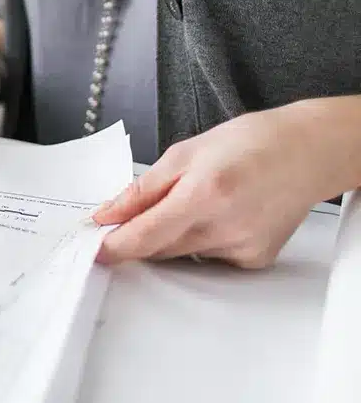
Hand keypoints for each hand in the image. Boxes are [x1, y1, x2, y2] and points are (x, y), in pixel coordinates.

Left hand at [94, 101, 359, 268]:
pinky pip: (208, 256)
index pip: (144, 236)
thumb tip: (107, 215)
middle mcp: (224, 227)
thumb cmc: (251, 143)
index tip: (94, 249)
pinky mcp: (253, 259)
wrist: (308, 152)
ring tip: (203, 199)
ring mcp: (241, 247)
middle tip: (152, 207)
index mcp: (204, 194)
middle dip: (142, 233)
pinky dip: (202, 239)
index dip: (114, 247)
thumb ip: (141, 190)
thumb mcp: (184, 153)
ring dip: (175, 234)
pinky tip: (223, 213)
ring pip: (181, 253)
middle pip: (159, 248)